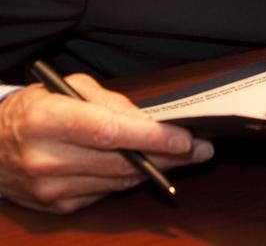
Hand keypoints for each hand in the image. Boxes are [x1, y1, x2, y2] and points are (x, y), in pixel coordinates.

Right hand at [0, 75, 212, 212]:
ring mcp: (49, 188)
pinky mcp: (56, 207)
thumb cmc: (32, 110)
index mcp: (47, 121)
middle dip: (166, 156)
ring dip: (155, 169)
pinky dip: (128, 179)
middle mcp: (46, 158)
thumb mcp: (66, 89)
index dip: (151, 137)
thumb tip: (148, 120)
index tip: (185, 138)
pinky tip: (146, 167)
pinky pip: (104, 193)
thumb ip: (109, 102)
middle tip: (201, 148)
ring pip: (116, 181)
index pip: (109, 133)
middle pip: (119, 162)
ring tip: (185, 156)